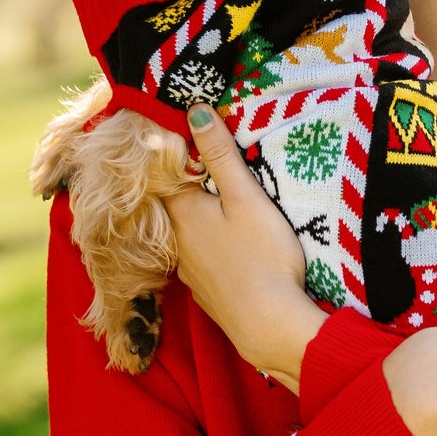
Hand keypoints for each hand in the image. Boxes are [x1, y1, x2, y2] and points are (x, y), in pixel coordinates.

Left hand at [164, 105, 324, 390]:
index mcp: (181, 211)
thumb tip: (193, 110)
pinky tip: (228, 248)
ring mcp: (187, 269)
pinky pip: (199, 257)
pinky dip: (209, 246)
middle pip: (176, 202)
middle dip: (191, 186)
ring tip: (223, 208)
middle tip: (215, 171)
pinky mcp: (203, 290)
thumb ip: (220, 155)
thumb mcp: (246, 198)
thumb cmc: (261, 256)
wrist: (268, 325)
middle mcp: (175, 239)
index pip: (169, 171)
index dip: (182, 153)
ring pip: (186, 232)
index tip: (197, 137)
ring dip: (199, 219)